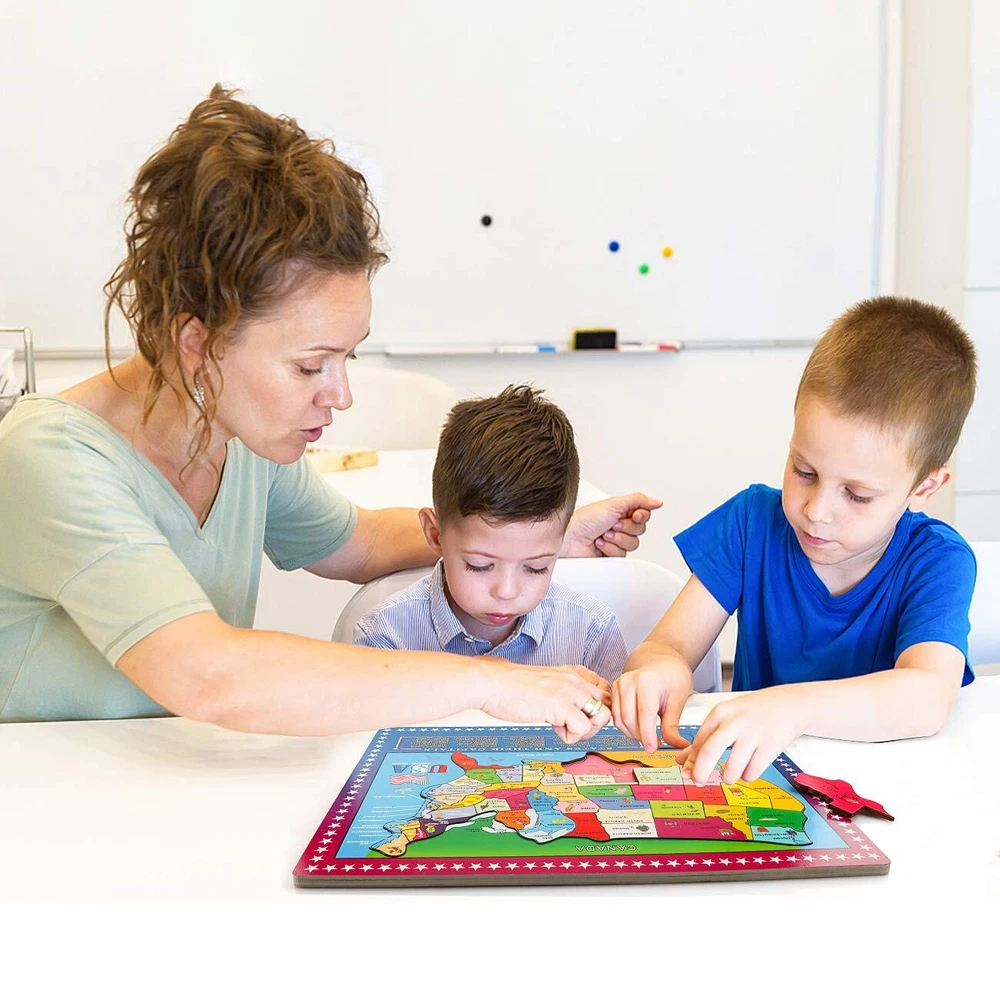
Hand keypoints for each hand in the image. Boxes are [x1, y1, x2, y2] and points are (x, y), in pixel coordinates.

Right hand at [479, 662, 611, 744]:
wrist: (493, 683)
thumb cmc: (512, 686)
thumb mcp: (546, 683)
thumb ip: (563, 693)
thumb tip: (573, 713)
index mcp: (572, 672)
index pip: (605, 690)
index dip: (596, 708)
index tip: (580, 714)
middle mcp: (575, 680)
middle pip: (608, 704)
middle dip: (595, 722)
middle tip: (573, 726)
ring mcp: (570, 692)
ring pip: (602, 717)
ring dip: (587, 730)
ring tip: (565, 729)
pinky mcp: (561, 706)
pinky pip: (583, 728)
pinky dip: (572, 736)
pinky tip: (555, 730)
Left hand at [563, 493, 662, 557]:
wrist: (569, 539)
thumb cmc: (584, 519)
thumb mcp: (614, 503)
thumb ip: (638, 500)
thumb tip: (657, 502)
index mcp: (619, 511)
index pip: (643, 515)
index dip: (641, 516)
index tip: (635, 515)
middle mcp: (618, 525)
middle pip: (640, 530)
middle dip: (626, 528)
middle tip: (613, 525)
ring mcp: (614, 541)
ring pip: (633, 544)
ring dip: (617, 539)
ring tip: (603, 535)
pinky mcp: (610, 555)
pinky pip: (622, 555)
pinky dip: (610, 549)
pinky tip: (599, 544)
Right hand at [611, 657, 692, 751]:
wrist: (662, 663)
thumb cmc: (672, 678)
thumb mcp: (678, 701)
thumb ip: (672, 726)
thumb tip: (677, 746)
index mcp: (647, 681)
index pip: (644, 714)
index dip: (648, 735)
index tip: (652, 748)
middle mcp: (628, 681)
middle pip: (629, 719)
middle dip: (641, 736)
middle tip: (655, 744)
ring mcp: (618, 685)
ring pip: (620, 720)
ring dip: (633, 734)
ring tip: (648, 735)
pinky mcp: (613, 691)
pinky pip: (616, 717)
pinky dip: (626, 727)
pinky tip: (639, 727)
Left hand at [675, 687, 805, 784]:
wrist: (788, 705)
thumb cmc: (752, 712)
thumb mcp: (725, 718)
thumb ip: (704, 739)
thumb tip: (682, 762)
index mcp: (720, 713)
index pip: (698, 742)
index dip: (691, 762)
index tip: (687, 773)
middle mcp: (735, 722)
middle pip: (709, 753)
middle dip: (700, 773)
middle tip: (698, 782)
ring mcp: (753, 735)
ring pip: (732, 770)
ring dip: (728, 777)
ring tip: (732, 772)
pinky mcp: (770, 748)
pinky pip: (751, 774)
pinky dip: (747, 776)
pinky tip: (751, 765)